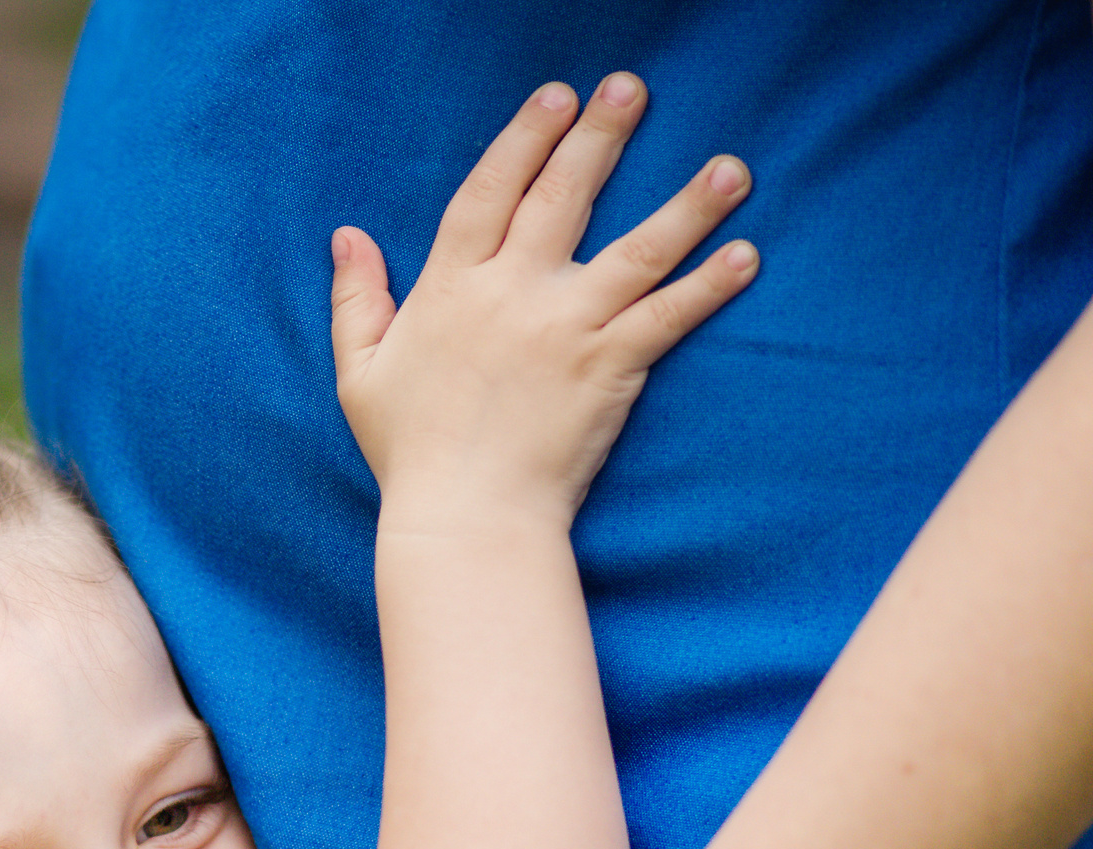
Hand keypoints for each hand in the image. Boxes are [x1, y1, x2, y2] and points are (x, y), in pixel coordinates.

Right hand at [333, 74, 755, 524]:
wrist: (466, 516)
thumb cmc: (409, 452)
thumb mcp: (360, 372)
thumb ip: (355, 298)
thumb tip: (346, 236)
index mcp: (450, 288)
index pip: (491, 192)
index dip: (523, 139)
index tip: (554, 99)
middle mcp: (512, 294)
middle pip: (564, 197)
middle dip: (600, 137)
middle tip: (631, 88)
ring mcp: (567, 328)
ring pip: (637, 250)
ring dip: (688, 205)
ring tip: (731, 169)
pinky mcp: (610, 368)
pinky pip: (668, 316)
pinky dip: (708, 286)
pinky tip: (745, 256)